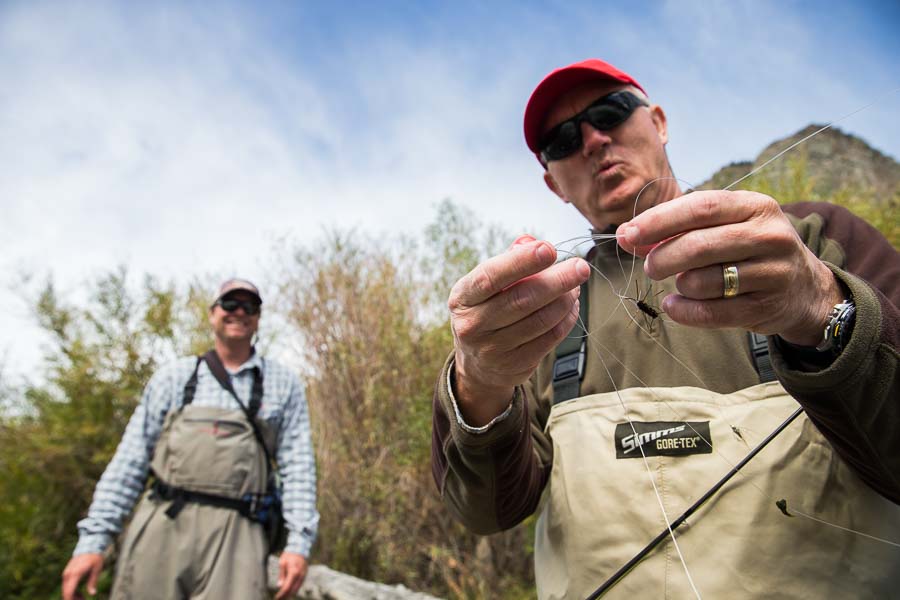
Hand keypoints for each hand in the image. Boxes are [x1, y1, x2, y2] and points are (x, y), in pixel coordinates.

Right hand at [61, 553, 103, 599]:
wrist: (89, 546)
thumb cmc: (95, 558)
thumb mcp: (97, 570)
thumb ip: (93, 582)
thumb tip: (92, 594)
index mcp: (75, 574)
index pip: (68, 592)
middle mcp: (68, 574)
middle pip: (66, 592)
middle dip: (73, 599)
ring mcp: (66, 574)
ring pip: (65, 590)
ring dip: (73, 596)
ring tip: (83, 598)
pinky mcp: (67, 573)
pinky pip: (66, 586)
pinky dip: (72, 591)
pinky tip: (80, 594)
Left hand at [274, 552, 307, 598]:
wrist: (300, 548)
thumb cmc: (290, 555)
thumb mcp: (282, 563)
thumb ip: (281, 575)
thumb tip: (280, 586)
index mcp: (293, 572)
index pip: (287, 587)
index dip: (281, 594)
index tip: (277, 598)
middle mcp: (300, 576)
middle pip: (292, 591)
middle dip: (285, 596)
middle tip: (279, 598)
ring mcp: (303, 576)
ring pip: (297, 589)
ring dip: (290, 594)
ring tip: (283, 596)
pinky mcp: (304, 575)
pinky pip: (299, 585)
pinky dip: (294, 590)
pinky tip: (289, 590)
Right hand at [449, 234, 590, 424]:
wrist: (478, 365)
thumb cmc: (486, 311)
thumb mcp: (485, 287)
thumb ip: (508, 261)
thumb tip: (531, 242)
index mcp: (463, 298)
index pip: (490, 277)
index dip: (521, 262)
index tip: (549, 249)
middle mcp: (473, 324)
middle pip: (522, 299)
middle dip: (557, 280)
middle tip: (580, 267)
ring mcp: (493, 348)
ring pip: (541, 320)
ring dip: (565, 299)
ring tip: (575, 285)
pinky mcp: (515, 365)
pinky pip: (550, 338)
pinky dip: (567, 318)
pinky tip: (571, 305)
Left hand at [616, 190, 842, 345]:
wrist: (803, 288)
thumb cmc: (749, 249)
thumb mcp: (723, 227)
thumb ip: (678, 228)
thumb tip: (628, 236)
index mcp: (755, 206)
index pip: (700, 207)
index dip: (659, 221)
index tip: (628, 235)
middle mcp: (769, 235)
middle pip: (698, 245)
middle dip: (662, 258)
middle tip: (650, 267)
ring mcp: (772, 272)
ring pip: (702, 281)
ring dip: (680, 285)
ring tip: (683, 283)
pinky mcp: (767, 307)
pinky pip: (710, 313)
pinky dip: (683, 311)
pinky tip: (675, 305)